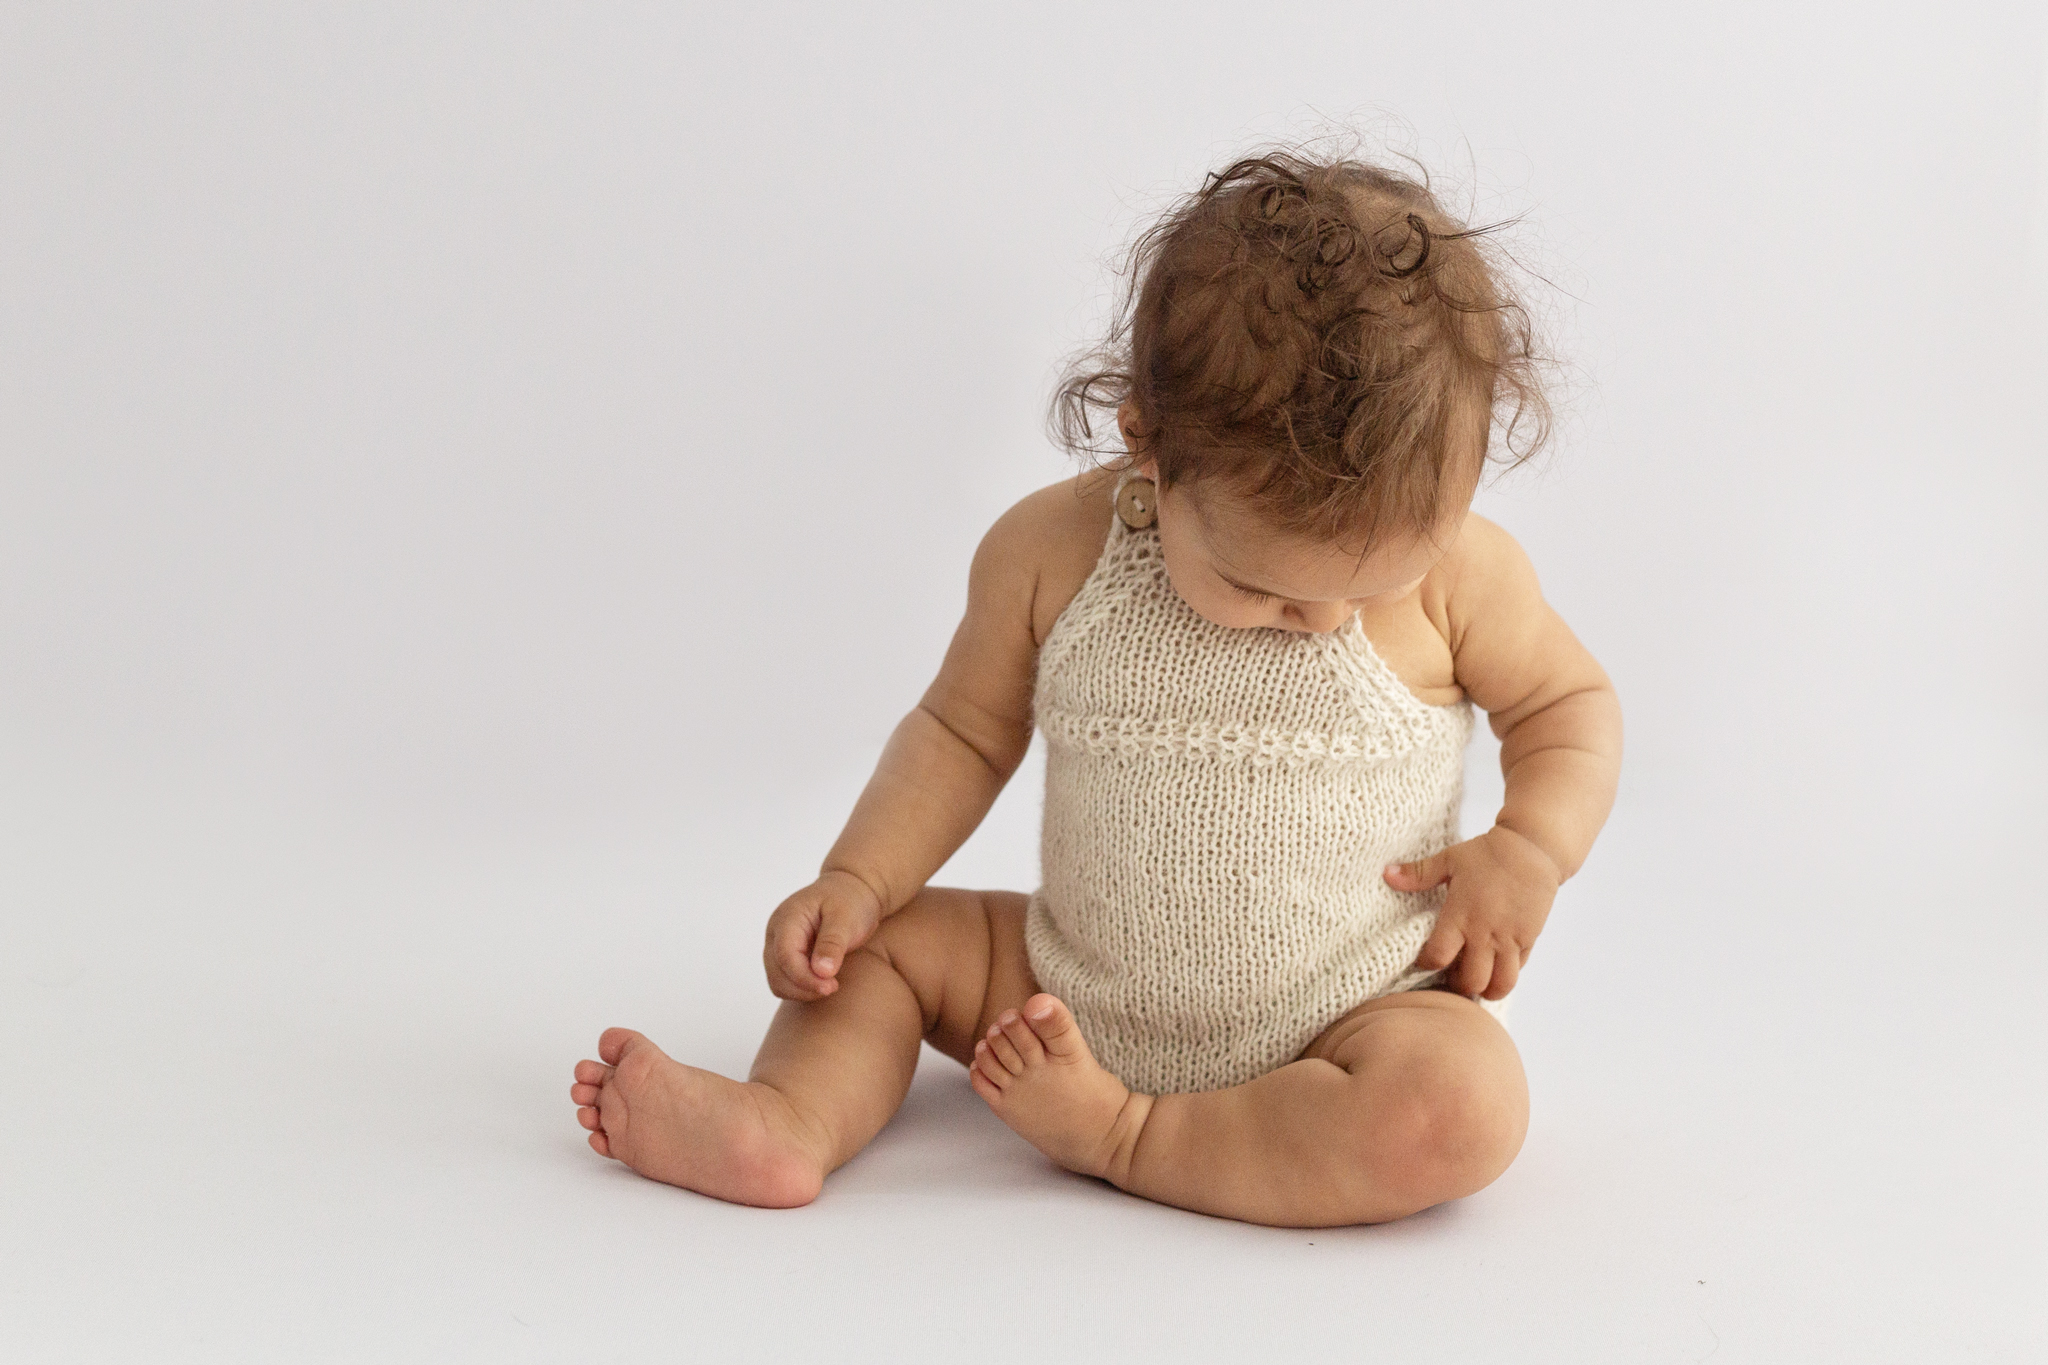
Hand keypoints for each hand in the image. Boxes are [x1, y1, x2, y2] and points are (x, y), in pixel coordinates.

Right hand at [761, 869, 885, 1001]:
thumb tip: (821, 972)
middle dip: (803, 987)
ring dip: (801, 991)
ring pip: (778, 982)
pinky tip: (823, 982)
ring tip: (830, 984)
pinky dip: (802, 988)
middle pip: (776, 973)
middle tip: (833, 987)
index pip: (785, 956)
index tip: (830, 987)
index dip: (805, 978)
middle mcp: (776, 933)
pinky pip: (786, 982)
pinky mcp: (786, 957)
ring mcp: (778, 945)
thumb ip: (832, 943)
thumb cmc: (850, 900)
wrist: (852, 891)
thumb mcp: (846, 917)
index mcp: (787, 918)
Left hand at [1382, 825, 1561, 999]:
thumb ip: (1418, 874)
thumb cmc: (1486, 853)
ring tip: (1477, 981)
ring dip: (1486, 989)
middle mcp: (1484, 932)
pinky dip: (1505, 975)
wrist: (1532, 848)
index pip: (1438, 956)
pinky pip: (1517, 970)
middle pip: (1470, 981)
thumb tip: (1386, 874)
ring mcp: (1509, 939)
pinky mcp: (1528, 939)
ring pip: (1499, 984)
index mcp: (1460, 915)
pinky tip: (1495, 967)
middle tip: (1451, 978)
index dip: (1427, 965)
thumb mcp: (1449, 860)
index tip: (1425, 960)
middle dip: (1458, 986)